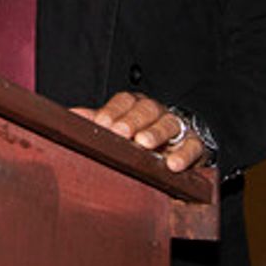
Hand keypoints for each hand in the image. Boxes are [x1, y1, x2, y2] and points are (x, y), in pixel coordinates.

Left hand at [71, 92, 209, 172]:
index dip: (113, 111)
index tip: (102, 124)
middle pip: (147, 108)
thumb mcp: (116, 128)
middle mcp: (156, 112)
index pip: (125, 101)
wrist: (177, 146)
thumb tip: (70, 116)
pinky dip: (184, 154)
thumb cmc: (139, 136)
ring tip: (144, 144)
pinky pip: (193, 146)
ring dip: (156, 132)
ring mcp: (177, 127)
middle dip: (133, 120)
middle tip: (121, 133)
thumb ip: (95, 122)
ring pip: (169, 123)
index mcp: (135, 106)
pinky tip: (173, 164)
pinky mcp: (195, 145)